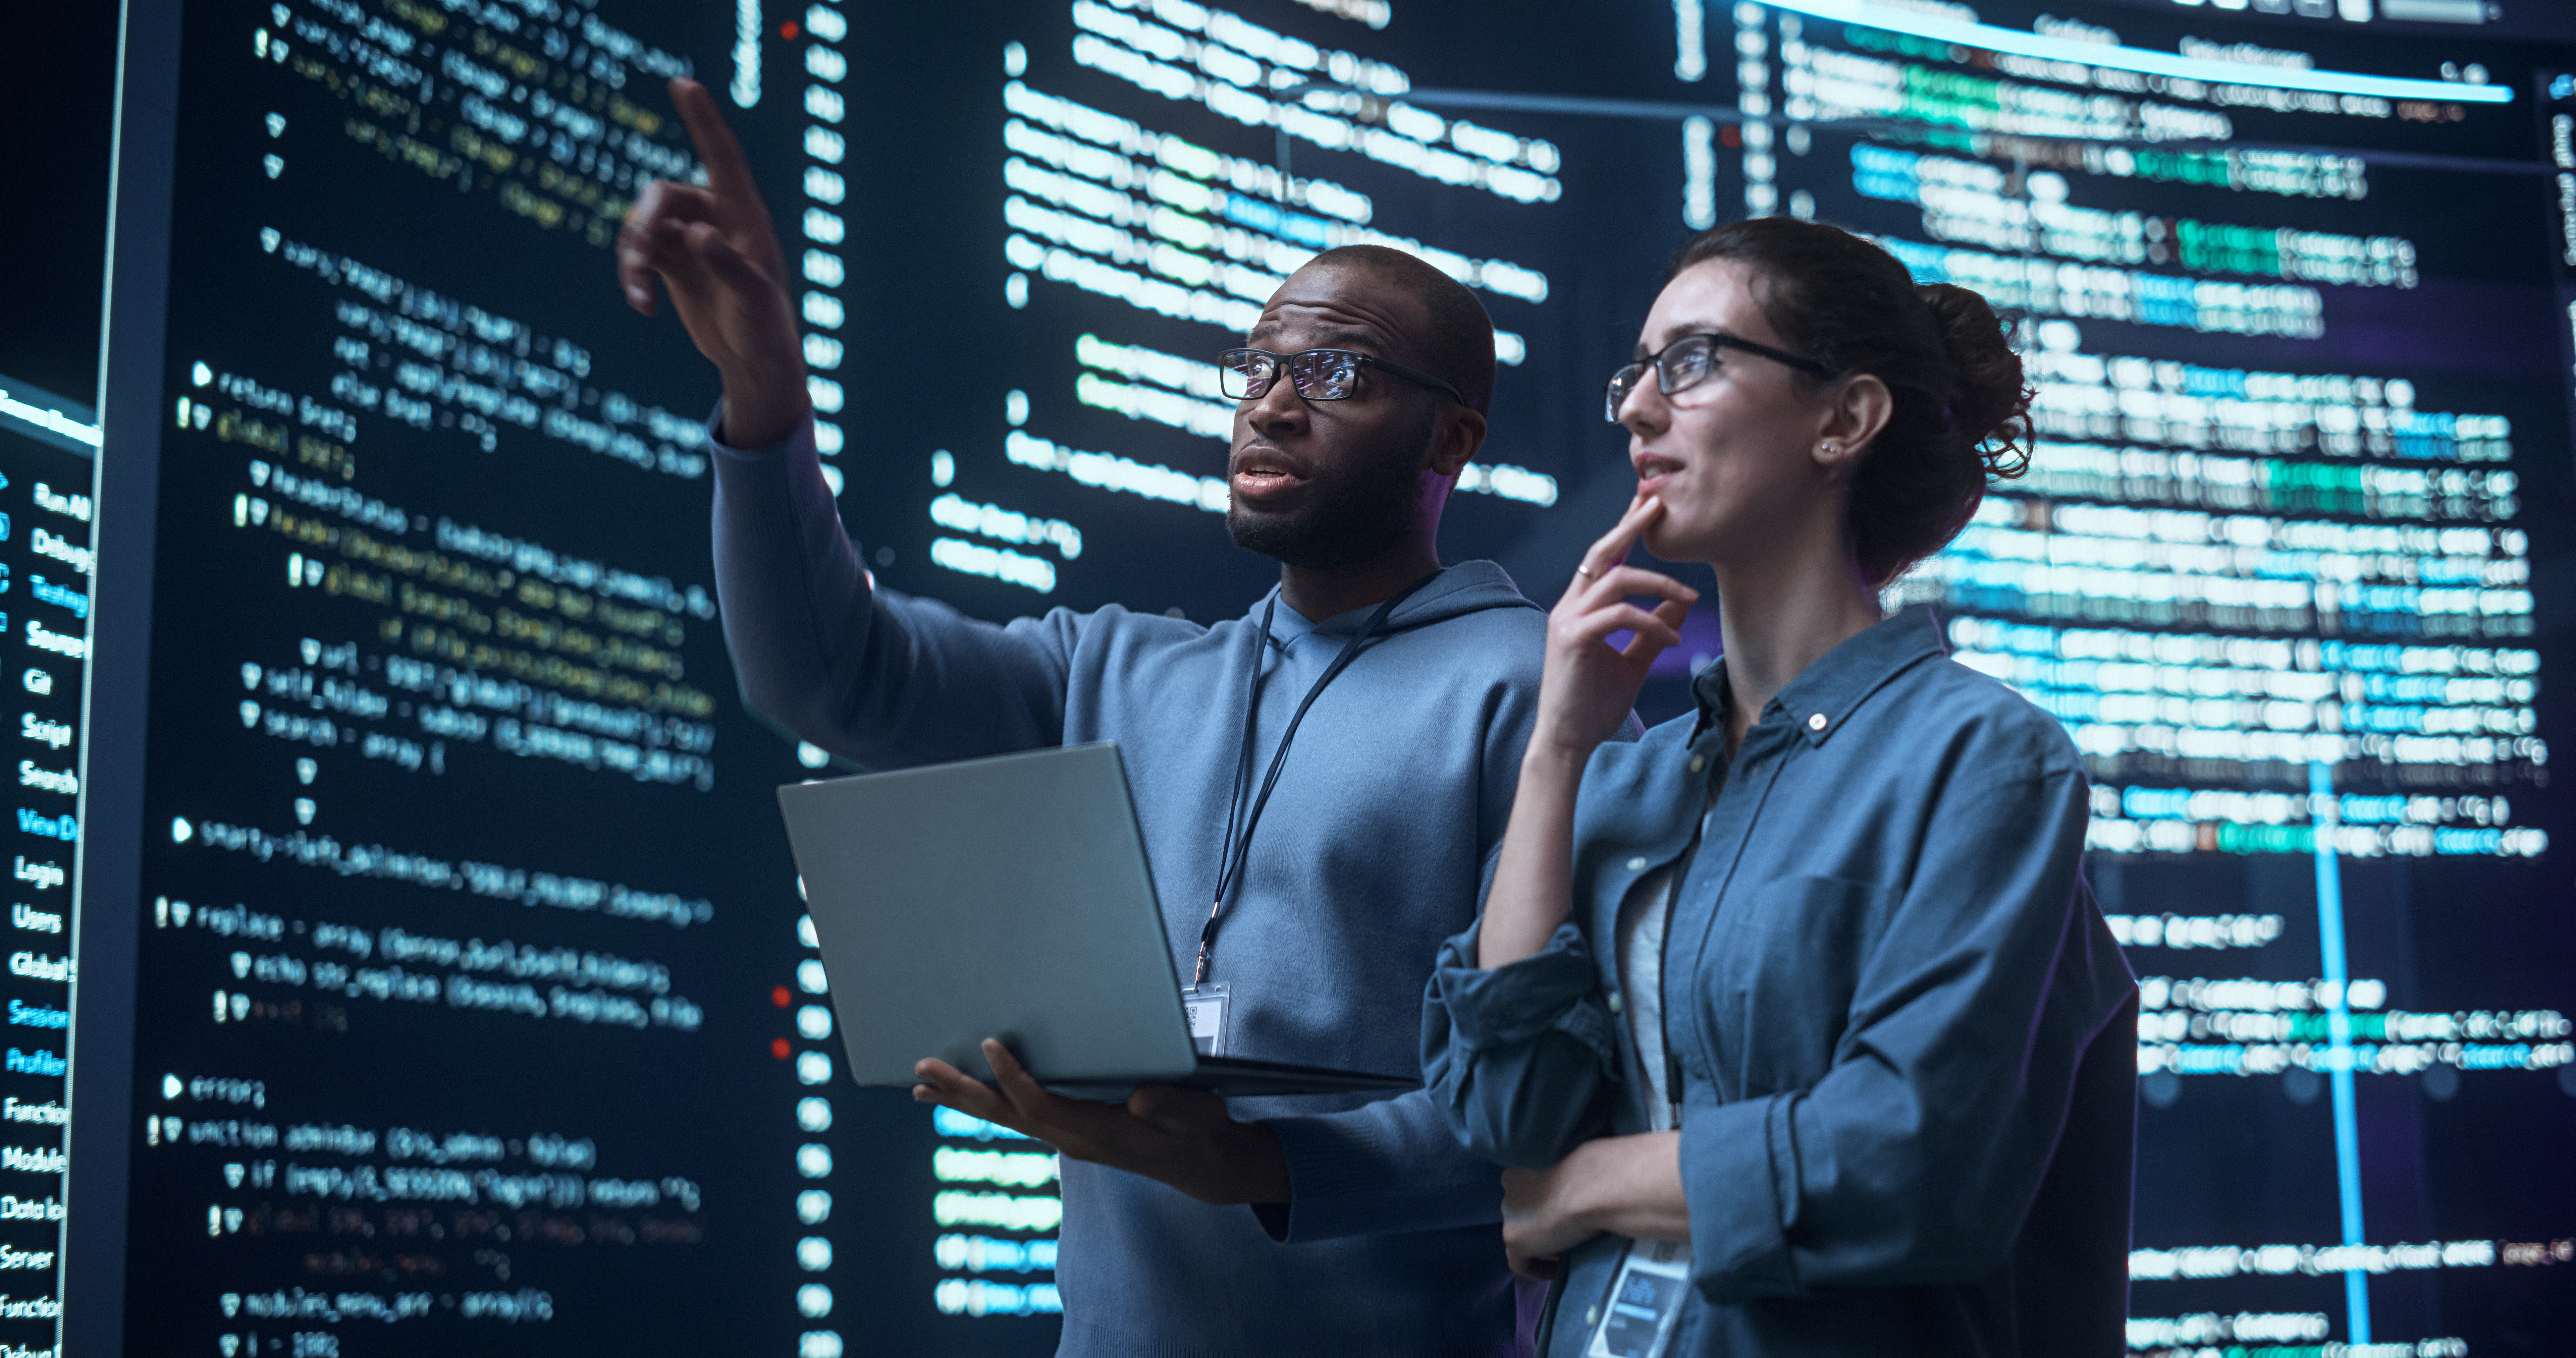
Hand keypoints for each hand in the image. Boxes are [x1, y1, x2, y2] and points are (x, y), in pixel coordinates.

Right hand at [615, 77, 807, 447]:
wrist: (753, 361)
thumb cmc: (765, 327)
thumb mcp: (753, 299)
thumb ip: (728, 264)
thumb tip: (697, 233)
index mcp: (745, 215)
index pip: (722, 157)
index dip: (703, 120)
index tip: (684, 84)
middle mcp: (715, 218)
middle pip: (663, 196)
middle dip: (644, 223)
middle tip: (640, 260)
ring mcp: (690, 239)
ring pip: (644, 225)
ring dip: (632, 256)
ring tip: (639, 295)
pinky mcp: (672, 263)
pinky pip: (641, 254)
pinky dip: (634, 276)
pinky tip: (642, 307)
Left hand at [914, 1038, 1290, 1204]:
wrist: (1204, 1165)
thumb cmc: (1199, 1132)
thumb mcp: (1194, 1116)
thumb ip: (1167, 1106)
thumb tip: (1141, 1097)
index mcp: (1096, 1134)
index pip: (1041, 1105)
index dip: (1013, 1077)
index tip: (989, 1044)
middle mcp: (1072, 1140)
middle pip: (1007, 1115)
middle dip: (963, 1092)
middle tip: (921, 1071)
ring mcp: (1068, 1139)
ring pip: (1007, 1118)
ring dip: (965, 1100)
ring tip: (923, 1085)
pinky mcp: (1071, 1131)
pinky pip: (1020, 1116)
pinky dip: (990, 1103)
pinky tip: (969, 1094)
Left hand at [1499, 1133, 1688, 1280]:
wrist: (1593, 1185)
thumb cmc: (1593, 1169)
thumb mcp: (1577, 1167)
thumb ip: (1570, 1176)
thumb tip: (1585, 1186)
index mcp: (1520, 1167)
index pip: (1527, 1191)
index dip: (1545, 1205)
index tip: (1564, 1214)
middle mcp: (1508, 1189)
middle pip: (1523, 1213)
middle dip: (1541, 1224)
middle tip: (1566, 1233)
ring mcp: (1509, 1215)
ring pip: (1523, 1236)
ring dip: (1542, 1245)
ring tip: (1566, 1251)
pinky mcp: (1514, 1240)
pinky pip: (1520, 1263)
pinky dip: (1538, 1269)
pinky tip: (1559, 1270)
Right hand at [1530, 488, 1698, 763]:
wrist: (1570, 741)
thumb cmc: (1595, 704)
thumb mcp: (1634, 661)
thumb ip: (1653, 630)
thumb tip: (1681, 602)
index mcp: (1580, 608)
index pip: (1604, 558)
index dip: (1625, 528)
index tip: (1647, 504)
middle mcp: (1570, 606)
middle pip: (1601, 551)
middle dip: (1631, 523)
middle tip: (1658, 502)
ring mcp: (1567, 620)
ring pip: (1616, 579)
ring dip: (1660, 584)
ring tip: (1691, 596)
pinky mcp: (1572, 638)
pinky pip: (1619, 615)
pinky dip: (1651, 622)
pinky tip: (1672, 638)